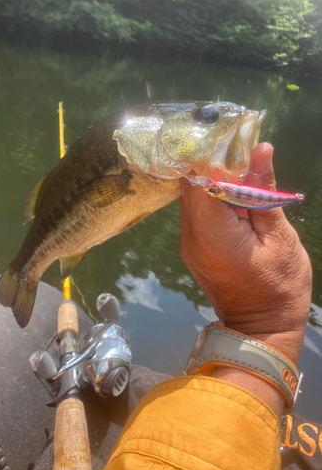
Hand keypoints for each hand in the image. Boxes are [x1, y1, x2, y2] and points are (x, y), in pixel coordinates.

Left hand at [180, 142, 311, 364]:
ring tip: (243, 168)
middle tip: (240, 149)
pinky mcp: (195, 248)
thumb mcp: (278, 236)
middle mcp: (191, 237)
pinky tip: (237, 193)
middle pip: (191, 187)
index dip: (212, 157)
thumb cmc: (278, 288)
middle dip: (214, 165)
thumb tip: (260, 150)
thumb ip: (263, 191)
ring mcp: (190, 244)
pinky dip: (215, 198)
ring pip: (193, 198)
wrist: (261, 330)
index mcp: (211, 234)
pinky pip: (199, 213)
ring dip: (215, 181)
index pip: (197, 181)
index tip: (232, 139)